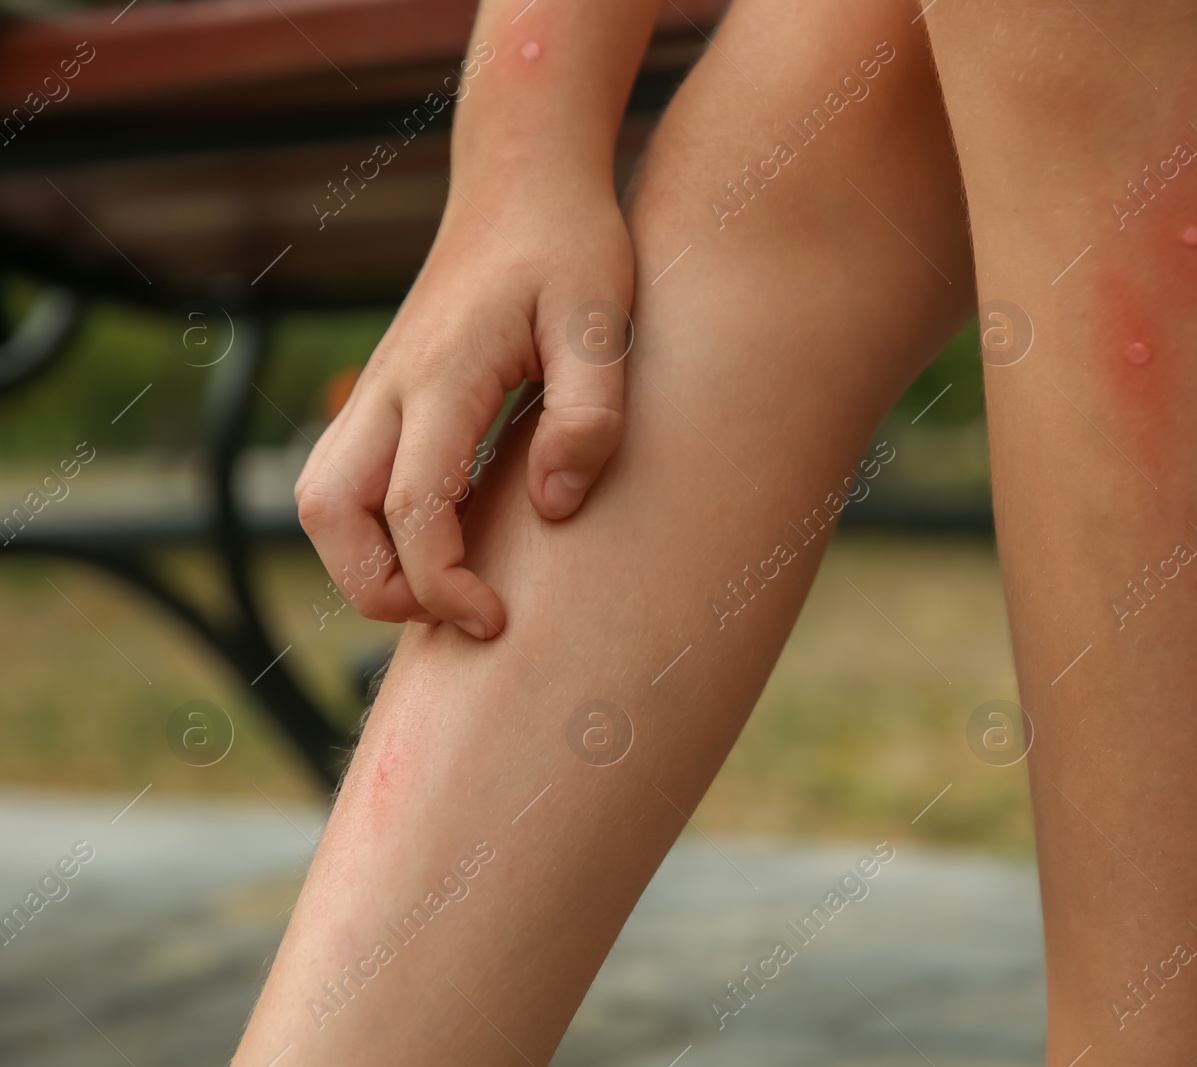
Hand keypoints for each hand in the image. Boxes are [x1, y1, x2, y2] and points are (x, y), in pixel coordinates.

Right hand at [294, 184, 633, 638]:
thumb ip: (586, 415)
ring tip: (444, 587)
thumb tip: (550, 506)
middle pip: (328, 513)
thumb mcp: (604, 325)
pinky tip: (439, 539)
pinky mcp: (385, 389)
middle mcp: (392, 383)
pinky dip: (367, 528)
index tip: (496, 619)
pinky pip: (343, 475)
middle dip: (378, 588)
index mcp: (444, 374)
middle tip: (461, 613)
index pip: (410, 507)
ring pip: (319, 498)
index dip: (444, 584)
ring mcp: (379, 384)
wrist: (525, 181)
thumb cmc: (575, 248)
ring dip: (360, 561)